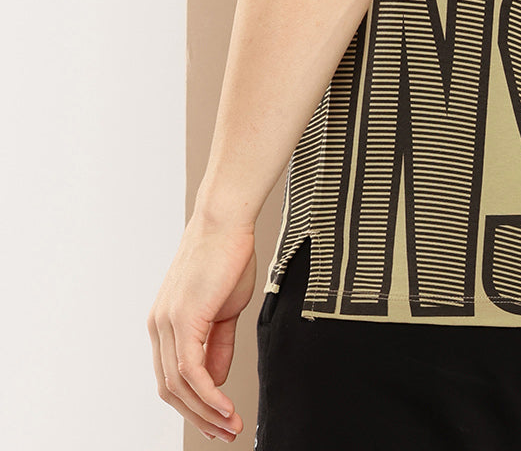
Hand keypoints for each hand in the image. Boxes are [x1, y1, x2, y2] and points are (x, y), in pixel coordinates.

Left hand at [147, 215, 256, 441]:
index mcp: (165, 324)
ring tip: (231, 425)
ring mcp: (167, 324)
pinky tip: (225, 407)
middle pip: (171, 390)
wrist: (226, 222)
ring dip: (206, 412)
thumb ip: (217, 345)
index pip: (172, 378)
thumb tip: (216, 379)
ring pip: (179, 386)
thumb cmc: (228, 257)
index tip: (219, 421)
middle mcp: (158, 327)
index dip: (194, 405)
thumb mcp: (225, 310)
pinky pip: (191, 371)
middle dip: (200, 417)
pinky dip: (209, 395)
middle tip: (226, 433)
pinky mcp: (182, 319)